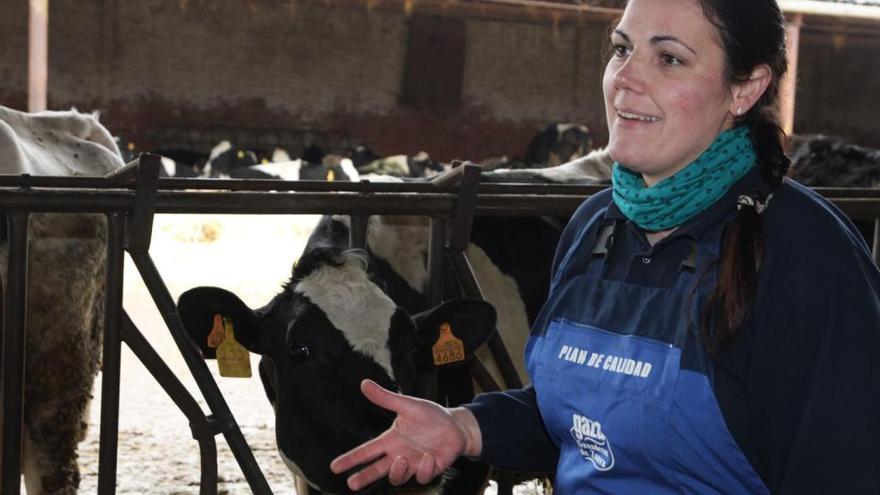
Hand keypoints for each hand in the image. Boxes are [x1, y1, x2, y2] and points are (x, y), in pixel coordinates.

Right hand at [330, 379, 482, 490]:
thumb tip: (364, 384)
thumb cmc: (430, 416)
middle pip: (377, 470)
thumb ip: (386, 399)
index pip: (367, 451)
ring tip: (400, 460)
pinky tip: (428, 456)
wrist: (456, 424)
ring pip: (398, 477)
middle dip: (364, 477)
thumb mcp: (407, 405)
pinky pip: (422, 475)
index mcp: (391, 440)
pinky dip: (424, 468)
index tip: (335, 466)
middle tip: (351, 484)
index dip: (351, 459)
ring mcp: (414, 464)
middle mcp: (399, 454)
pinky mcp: (430, 469)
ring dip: (396, 471)